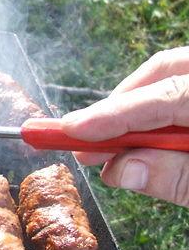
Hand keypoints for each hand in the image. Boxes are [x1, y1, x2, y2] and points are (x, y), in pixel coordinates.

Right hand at [60, 47, 188, 207]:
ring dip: (137, 106)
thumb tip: (122, 170)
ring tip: (113, 144)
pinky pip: (182, 85)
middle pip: (165, 71)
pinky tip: (147, 137)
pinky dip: (159, 108)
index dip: (114, 114)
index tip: (71, 130)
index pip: (168, 95)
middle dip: (119, 104)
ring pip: (173, 73)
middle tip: (84, 139)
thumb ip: (176, 177)